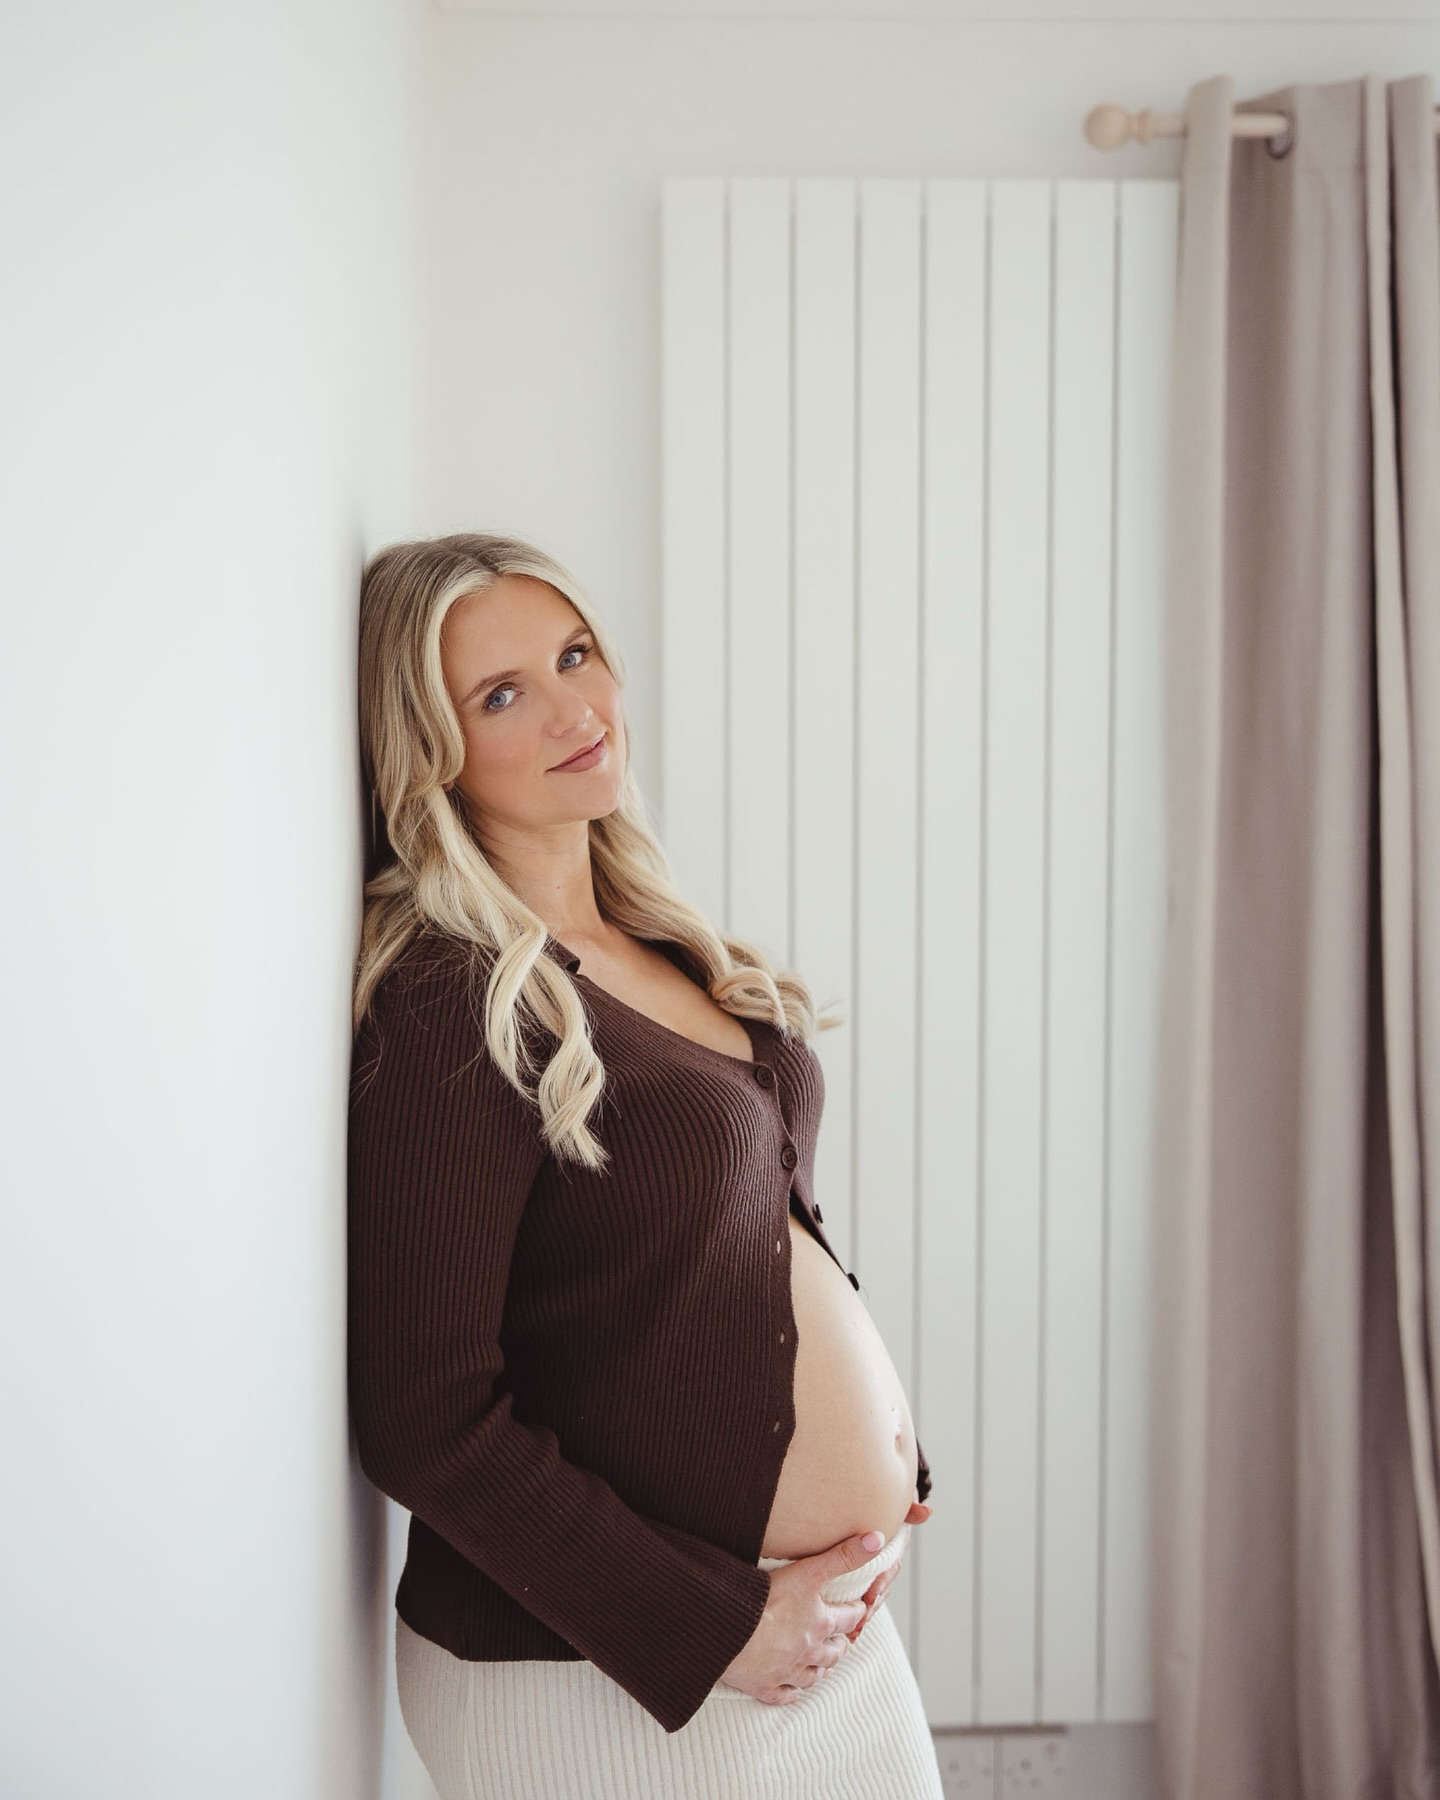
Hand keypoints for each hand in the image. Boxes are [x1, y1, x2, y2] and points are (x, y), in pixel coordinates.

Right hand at [719, 1529, 883, 1704]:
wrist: (730, 1628)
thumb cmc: (767, 1598)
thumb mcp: (809, 1571)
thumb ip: (843, 1556)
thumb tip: (876, 1539)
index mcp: (820, 1624)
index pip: (848, 1619)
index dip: (855, 1612)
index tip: (859, 1609)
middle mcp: (808, 1651)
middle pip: (832, 1652)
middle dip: (839, 1645)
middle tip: (840, 1640)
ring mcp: (786, 1671)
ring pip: (811, 1676)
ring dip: (819, 1670)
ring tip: (822, 1665)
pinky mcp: (763, 1685)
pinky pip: (782, 1695)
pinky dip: (790, 1693)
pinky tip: (792, 1691)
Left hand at [847, 1501, 931, 1642]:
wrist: (870, 1500)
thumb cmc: (885, 1499)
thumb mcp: (896, 1504)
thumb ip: (908, 1509)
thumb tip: (928, 1512)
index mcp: (892, 1549)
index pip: (889, 1569)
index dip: (881, 1584)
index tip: (870, 1596)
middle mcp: (885, 1563)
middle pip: (880, 1590)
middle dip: (871, 1606)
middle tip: (859, 1620)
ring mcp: (872, 1571)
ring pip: (871, 1596)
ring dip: (863, 1614)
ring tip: (853, 1631)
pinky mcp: (857, 1575)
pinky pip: (857, 1595)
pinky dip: (853, 1611)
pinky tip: (846, 1629)